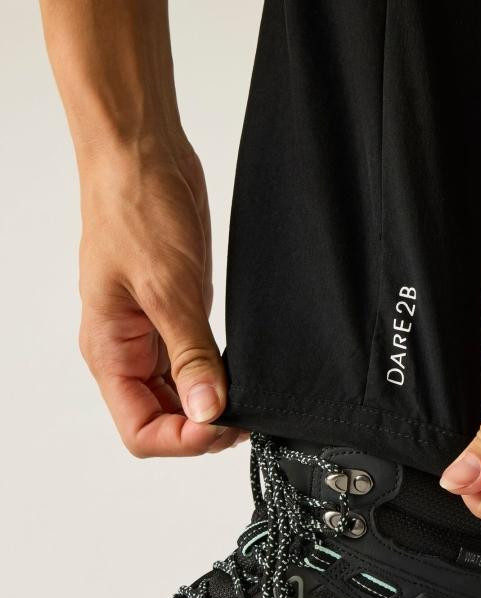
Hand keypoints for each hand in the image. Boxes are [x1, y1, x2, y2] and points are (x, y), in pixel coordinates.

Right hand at [76, 137, 243, 455]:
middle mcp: (128, 351)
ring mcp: (153, 336)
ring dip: (212, 405)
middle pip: (162, 420)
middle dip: (203, 427)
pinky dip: (218, 377)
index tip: (223, 426)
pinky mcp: (176, 317)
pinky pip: (195, 364)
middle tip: (248, 415)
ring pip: (181, 396)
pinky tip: (242, 373)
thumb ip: (191, 356)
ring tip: (250, 398)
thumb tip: (208, 411)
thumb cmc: (135, 210)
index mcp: (110, 351)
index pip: (140, 429)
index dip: (183, 439)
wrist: (143, 157)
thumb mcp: (169, 290)